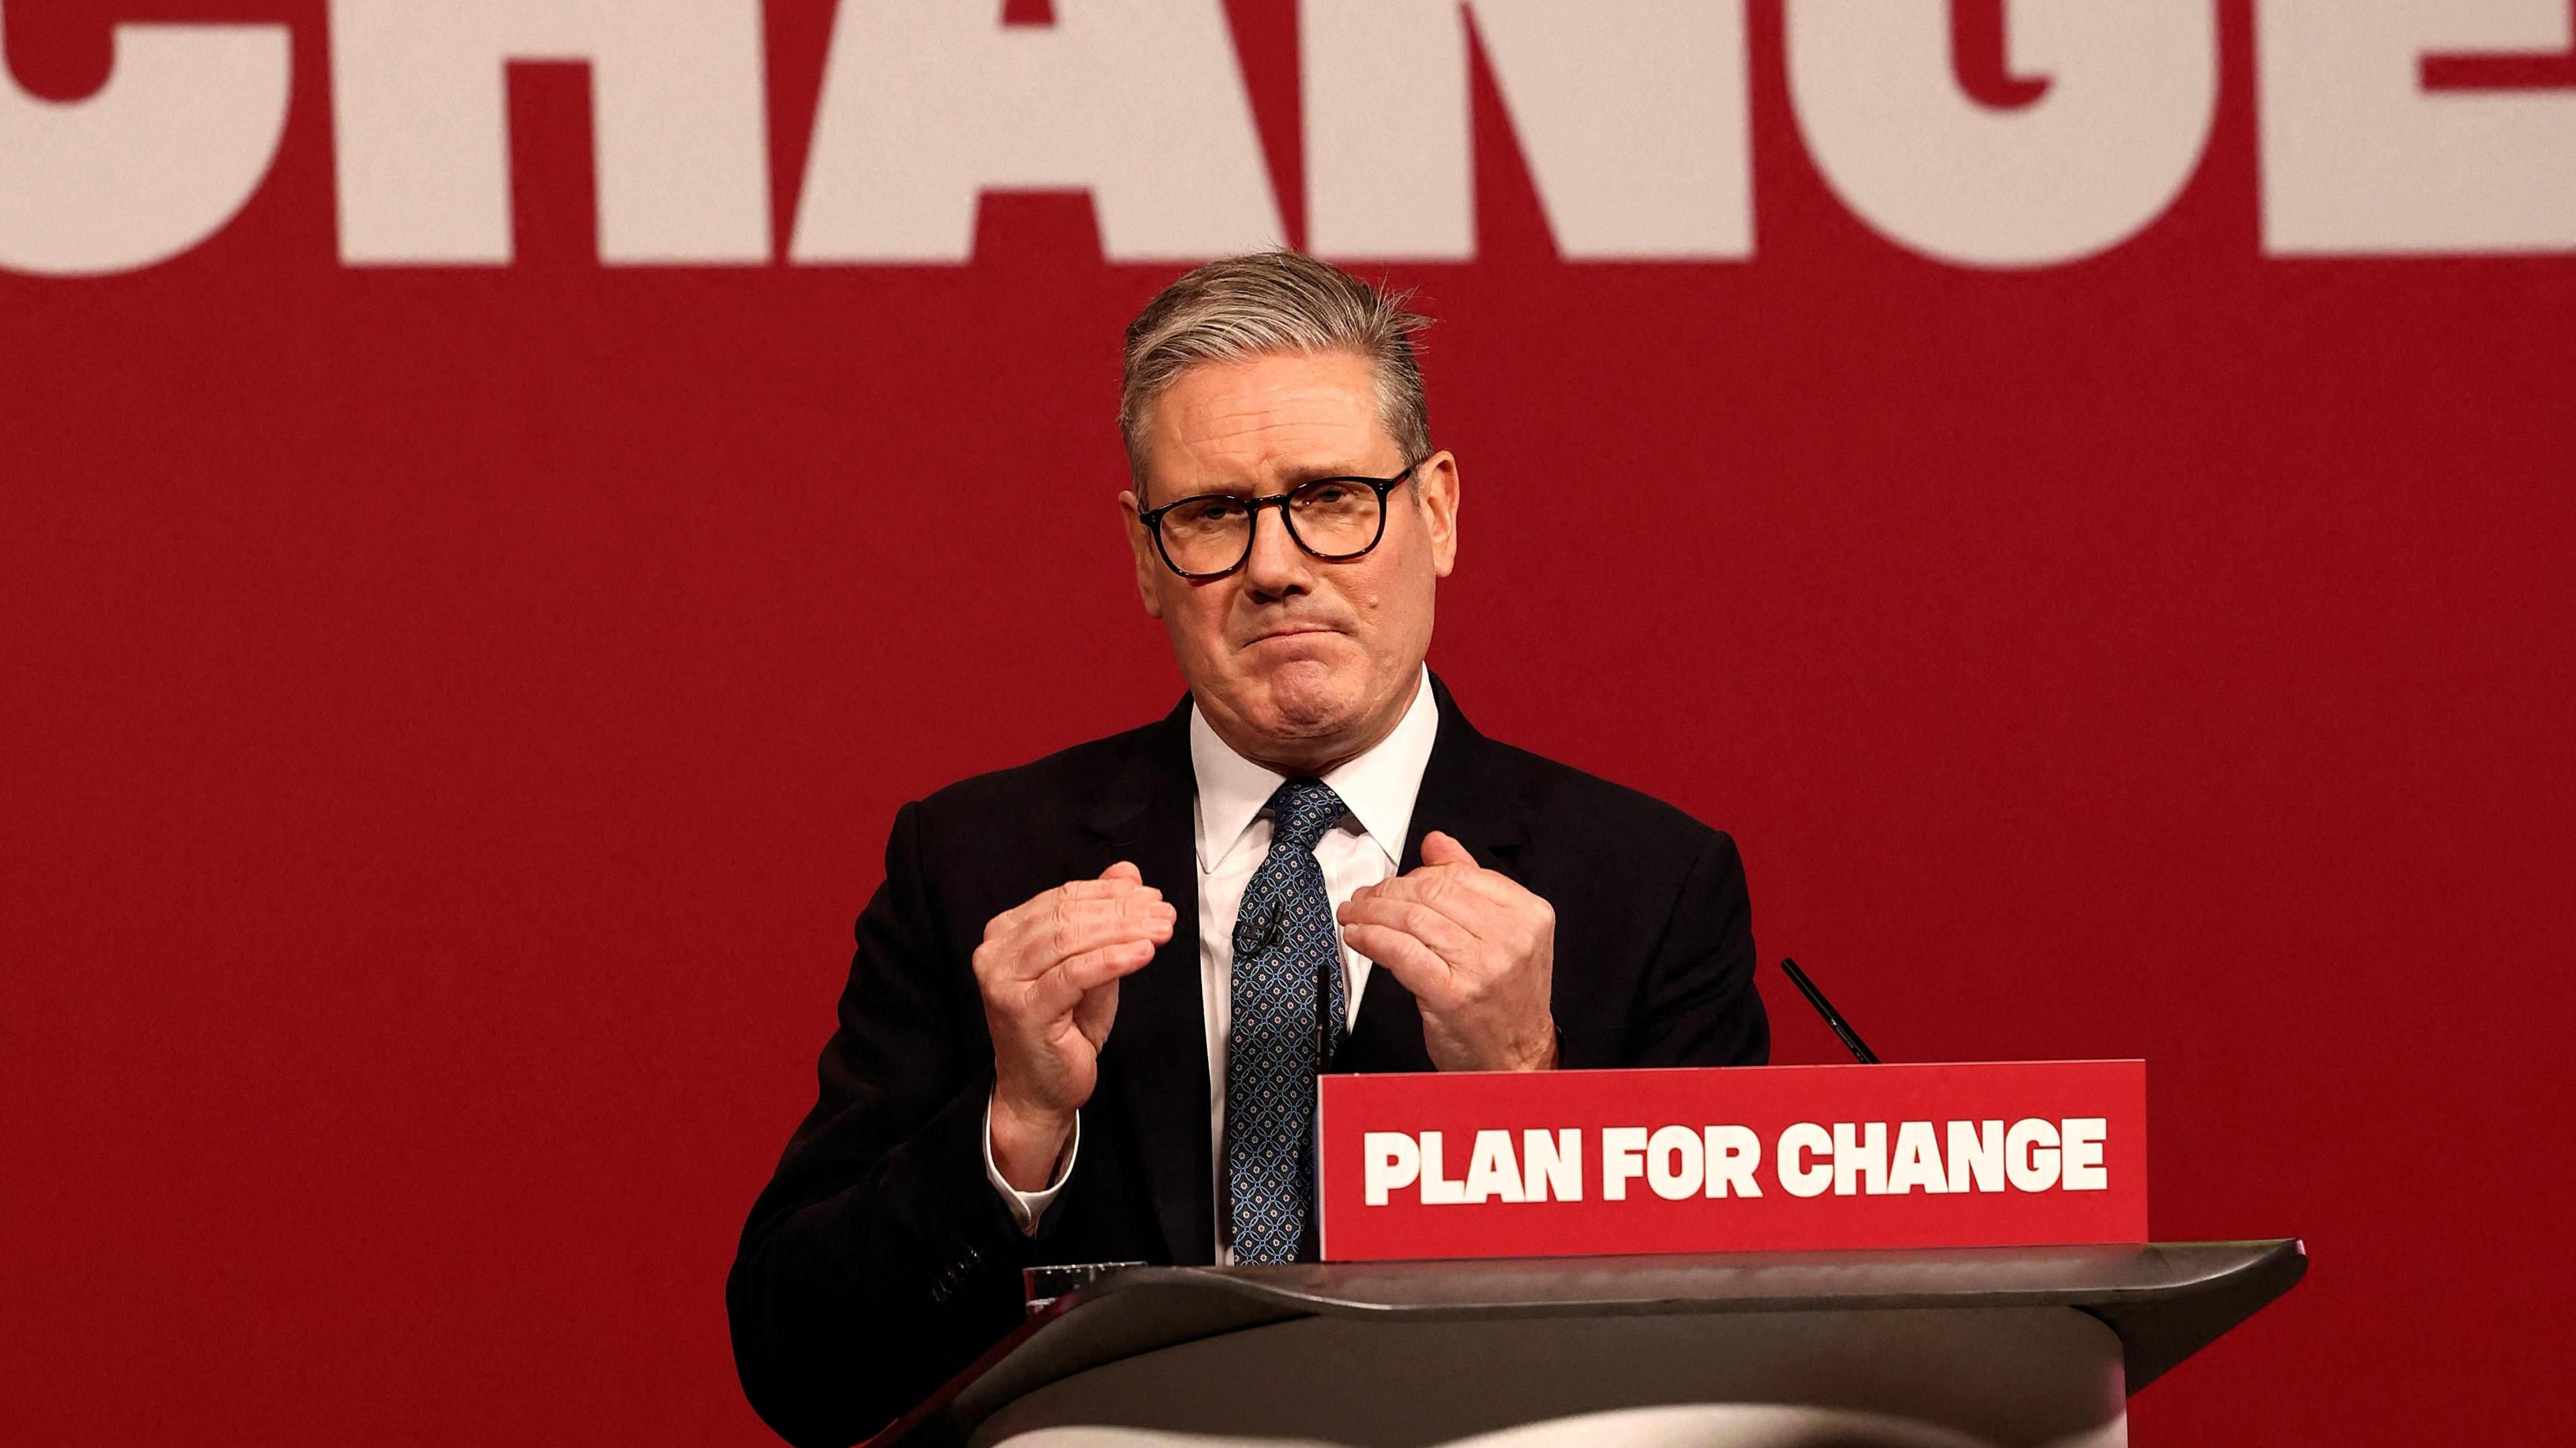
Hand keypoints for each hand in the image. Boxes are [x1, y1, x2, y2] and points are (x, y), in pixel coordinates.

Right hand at [976, 861, 1174, 1188]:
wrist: (1040, 1091)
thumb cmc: (1063, 1027)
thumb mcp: (1089, 964)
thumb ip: (1102, 918)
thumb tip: (1127, 872)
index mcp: (1006, 933)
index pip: (1062, 898)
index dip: (1110, 893)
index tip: (1151, 896)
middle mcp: (995, 952)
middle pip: (1067, 916)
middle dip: (1123, 911)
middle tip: (1164, 913)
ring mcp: (1004, 981)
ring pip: (1070, 940)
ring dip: (1124, 930)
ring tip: (1161, 929)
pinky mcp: (1022, 1009)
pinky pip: (1074, 974)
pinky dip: (1112, 959)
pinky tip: (1143, 953)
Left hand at [1335, 831, 1558, 1072]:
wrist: (1517, 1059)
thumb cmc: (1507, 1002)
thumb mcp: (1505, 935)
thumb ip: (1472, 885)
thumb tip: (1437, 843)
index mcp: (1528, 915)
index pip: (1460, 875)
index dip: (1416, 873)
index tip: (1394, 882)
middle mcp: (1510, 938)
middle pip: (1432, 893)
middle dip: (1388, 891)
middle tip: (1364, 898)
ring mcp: (1483, 966)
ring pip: (1412, 920)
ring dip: (1372, 913)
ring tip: (1353, 915)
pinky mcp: (1452, 993)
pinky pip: (1401, 952)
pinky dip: (1372, 939)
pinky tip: (1358, 936)